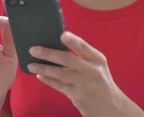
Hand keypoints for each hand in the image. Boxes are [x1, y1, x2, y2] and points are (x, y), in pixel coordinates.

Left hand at [27, 31, 143, 116]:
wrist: (112, 108)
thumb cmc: (101, 83)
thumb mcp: (98, 66)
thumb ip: (83, 56)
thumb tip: (58, 45)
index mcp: (98, 59)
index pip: (83, 46)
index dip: (72, 40)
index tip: (61, 34)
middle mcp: (92, 71)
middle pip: (67, 59)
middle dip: (48, 53)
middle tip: (33, 50)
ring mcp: (84, 84)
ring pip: (59, 73)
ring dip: (43, 68)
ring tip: (31, 65)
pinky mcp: (78, 96)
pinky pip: (59, 86)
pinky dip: (48, 80)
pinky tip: (40, 75)